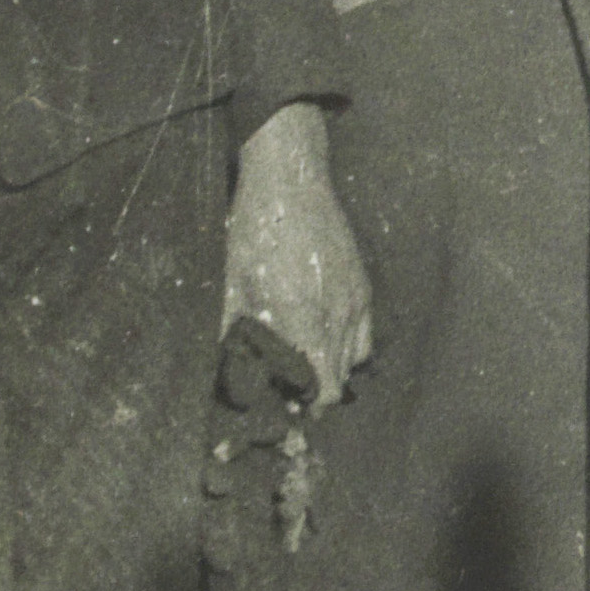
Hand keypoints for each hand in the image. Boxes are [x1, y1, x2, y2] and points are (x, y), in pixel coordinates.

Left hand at [222, 102, 373, 391]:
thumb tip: (223, 370)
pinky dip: (349, 344)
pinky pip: (366, 331)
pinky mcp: (364, 283)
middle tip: (290, 389)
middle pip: (341, 377)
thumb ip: (230, 332)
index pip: (324, 386)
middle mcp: (338, 312)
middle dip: (317, 391)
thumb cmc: (255, 231)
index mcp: (304, 317)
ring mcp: (357, 297)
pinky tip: (324, 336)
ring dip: (334, 368)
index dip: (308, 405)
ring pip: (357, 357)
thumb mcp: (232, 283)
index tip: (287, 407)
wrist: (292, 183)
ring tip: (308, 363)